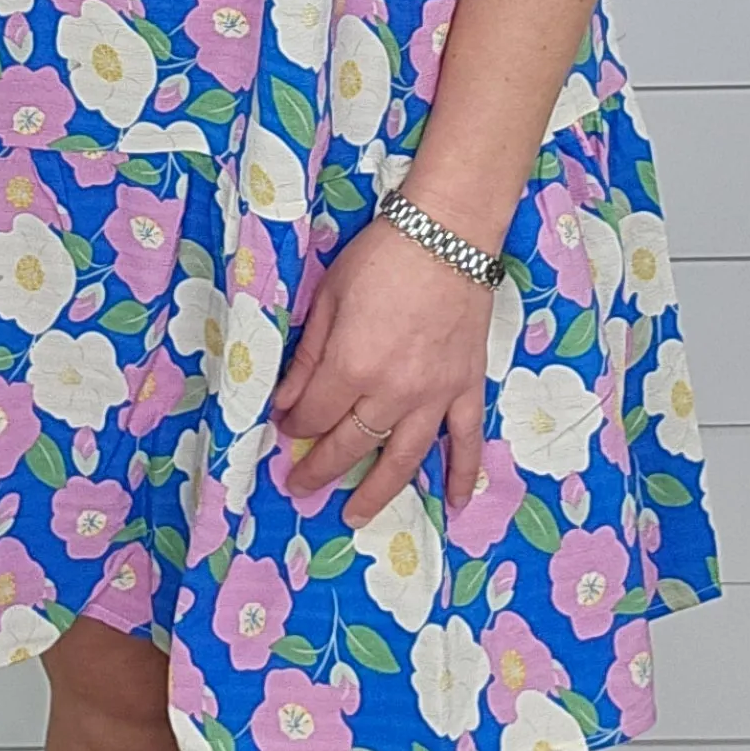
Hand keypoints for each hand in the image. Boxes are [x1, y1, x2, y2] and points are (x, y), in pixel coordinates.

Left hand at [270, 214, 491, 532]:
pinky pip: (466, 441)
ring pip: (402, 459)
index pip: (313, 414)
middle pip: (350, 445)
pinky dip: (461, 475)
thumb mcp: (328, 298)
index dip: (292, 424)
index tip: (282, 425)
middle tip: (299, 486)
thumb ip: (308, 357)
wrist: (449, 235)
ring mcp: (434, 396)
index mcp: (352, 367)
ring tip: (354, 515)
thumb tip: (284, 403)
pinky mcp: (467, 388)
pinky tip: (452, 504)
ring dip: (376, 492)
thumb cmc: (380, 257)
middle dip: (319, 468)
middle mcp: (392, 393)